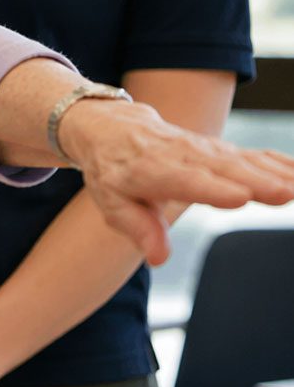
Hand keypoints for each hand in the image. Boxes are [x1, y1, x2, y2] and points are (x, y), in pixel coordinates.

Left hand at [59, 98, 293, 264]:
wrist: (112, 128)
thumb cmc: (111, 172)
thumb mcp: (111, 202)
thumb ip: (137, 228)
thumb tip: (158, 259)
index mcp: (148, 170)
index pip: (182, 179)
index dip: (210, 188)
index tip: (240, 198)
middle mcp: (180, 155)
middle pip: (221, 168)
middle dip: (255, 180)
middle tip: (285, 193)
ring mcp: (203, 149)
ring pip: (242, 160)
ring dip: (275, 173)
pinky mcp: (220, 149)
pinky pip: (252, 155)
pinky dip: (279, 163)